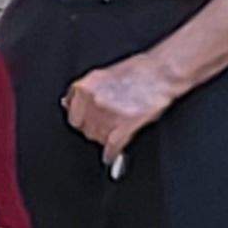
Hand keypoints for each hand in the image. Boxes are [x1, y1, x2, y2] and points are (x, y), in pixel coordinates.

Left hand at [66, 55, 180, 160]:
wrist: (160, 72)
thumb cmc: (135, 71)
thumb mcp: (100, 76)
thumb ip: (82, 92)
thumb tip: (67, 104)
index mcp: (85, 87)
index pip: (73, 115)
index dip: (82, 121)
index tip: (86, 124)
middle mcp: (93, 101)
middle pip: (84, 129)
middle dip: (93, 130)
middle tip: (103, 128)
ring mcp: (109, 113)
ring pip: (98, 138)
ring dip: (104, 139)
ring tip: (113, 133)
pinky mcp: (127, 124)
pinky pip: (112, 146)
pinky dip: (112, 153)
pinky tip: (111, 155)